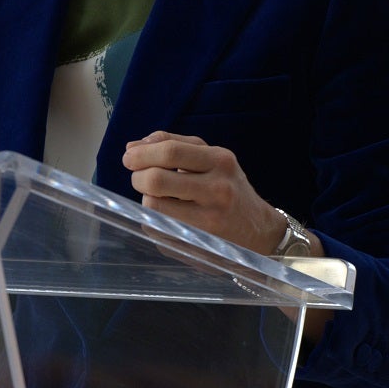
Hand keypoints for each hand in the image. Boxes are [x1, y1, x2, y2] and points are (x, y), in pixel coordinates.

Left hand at [123, 131, 282, 252]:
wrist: (259, 231)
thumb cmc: (228, 188)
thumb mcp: (211, 158)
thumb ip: (174, 145)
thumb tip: (133, 146)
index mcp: (220, 161)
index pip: (171, 151)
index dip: (142, 154)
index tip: (129, 157)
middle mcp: (217, 189)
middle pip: (156, 180)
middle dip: (138, 177)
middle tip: (138, 178)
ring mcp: (209, 220)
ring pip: (153, 206)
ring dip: (146, 199)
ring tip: (158, 198)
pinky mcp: (198, 243)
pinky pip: (159, 228)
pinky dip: (154, 220)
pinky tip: (168, 217)